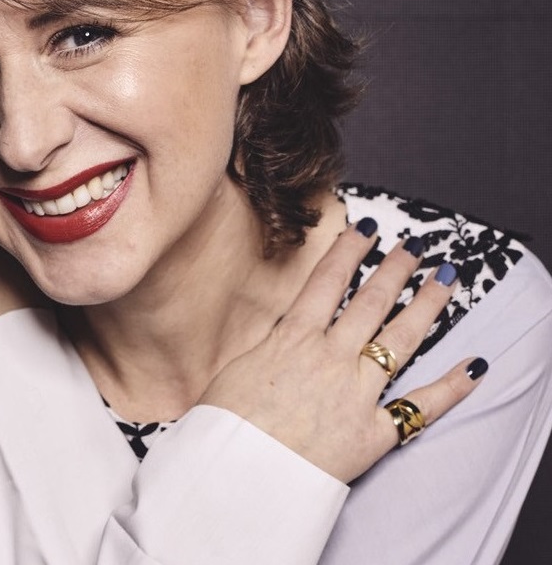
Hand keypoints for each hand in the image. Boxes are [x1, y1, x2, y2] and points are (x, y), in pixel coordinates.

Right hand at [199, 219, 484, 482]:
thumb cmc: (227, 424)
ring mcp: (356, 392)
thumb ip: (263, 349)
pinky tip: (473, 367)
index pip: (327, 282)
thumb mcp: (235, 370)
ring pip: (400, 339)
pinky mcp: (373, 432)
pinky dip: (450, 388)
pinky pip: (419, 407)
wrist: (241, 472)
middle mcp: (330, 357)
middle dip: (394, 270)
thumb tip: (272, 339)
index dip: (348, 251)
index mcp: (293, 338)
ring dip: (426, 306)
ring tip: (444, 280)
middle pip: (370, 302)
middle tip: (412, 249)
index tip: (364, 229)